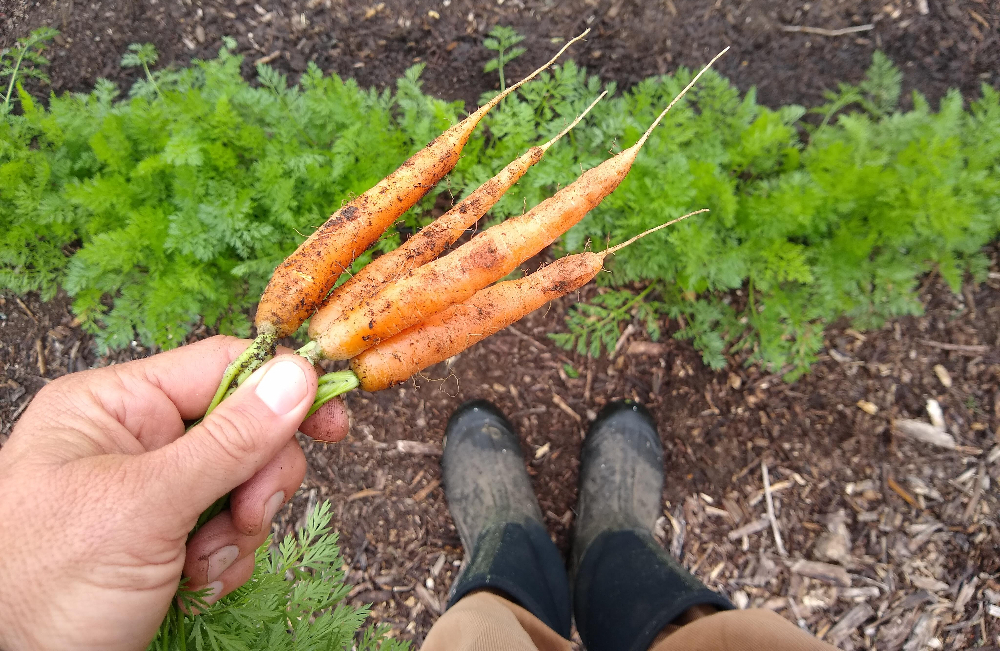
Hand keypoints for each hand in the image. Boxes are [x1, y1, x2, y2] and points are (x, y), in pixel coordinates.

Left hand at [0, 336, 347, 650]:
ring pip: (246, 484)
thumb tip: (298, 377)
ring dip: (241, 530)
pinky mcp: (169, 536)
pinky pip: (232, 528)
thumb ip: (228, 443)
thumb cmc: (43, 586)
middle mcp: (138, 440)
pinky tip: (195, 586)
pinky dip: (228, 559)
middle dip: (256, 481)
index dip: (282, 389)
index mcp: (116, 406)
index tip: (334, 422)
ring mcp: (155, 490)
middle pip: (245, 428)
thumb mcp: (143, 507)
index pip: (221, 367)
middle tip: (244, 518)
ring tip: (200, 567)